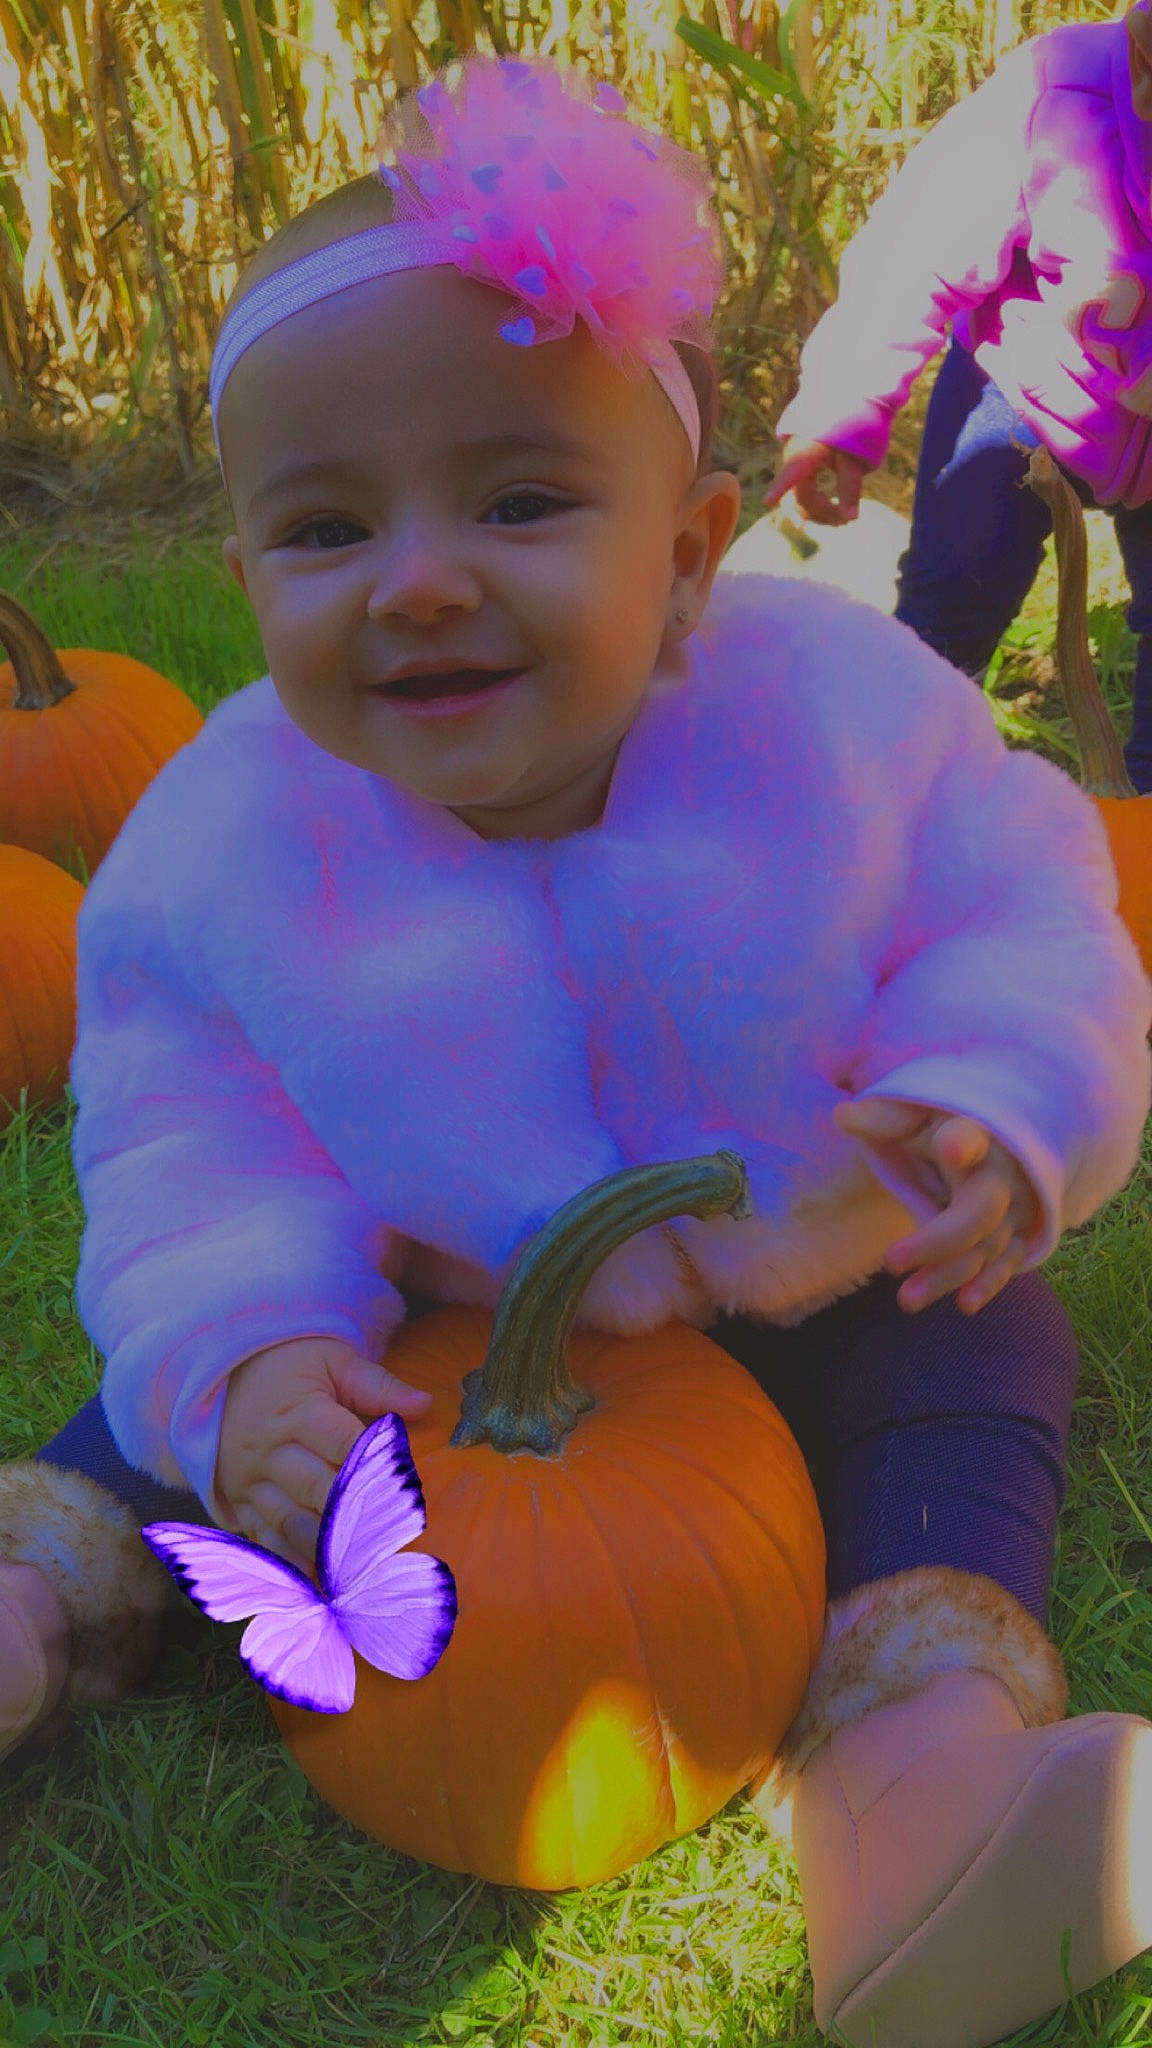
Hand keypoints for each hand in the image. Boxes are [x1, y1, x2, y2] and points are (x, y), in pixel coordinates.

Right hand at [215, 1334, 431, 1572]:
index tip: (407, 1498)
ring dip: (322, 1549)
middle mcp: (273, 1450)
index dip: (375, 1472)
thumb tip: (424, 1404)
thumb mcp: (331, 1360)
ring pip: (289, 1521)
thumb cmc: (287, 1365)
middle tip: (388, 1549)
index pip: (345, 1446)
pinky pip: (261, 1536)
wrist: (217, 1372)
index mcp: (301, 1411)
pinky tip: (313, 1583)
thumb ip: (377, 1386)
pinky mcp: (238, 1500)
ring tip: (356, 1576)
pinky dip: (286, 1562)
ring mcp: (251, 1479)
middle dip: (353, 1519)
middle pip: (317, 1490)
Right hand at [763, 438, 867, 523]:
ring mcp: (791, 466)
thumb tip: (852, 519)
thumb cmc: (848, 433)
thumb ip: (850, 489)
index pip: (792, 473)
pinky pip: (798, 495)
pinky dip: (812, 507)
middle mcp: (792, 460)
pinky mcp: (796, 470)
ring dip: (816, 514)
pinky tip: (824, 521)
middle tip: (845, 522)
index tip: (768, 500)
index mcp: (805, 452)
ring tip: (839, 523)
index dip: (780, 486)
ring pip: (796, 500)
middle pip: (799, 497)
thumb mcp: (852, 460)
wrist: (841, 413)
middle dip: (821, 513)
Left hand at [836, 1099, 1041, 1314]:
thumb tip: (841, 1116)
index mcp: (976, 1135)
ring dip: (948, 1275)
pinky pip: (1007, 1263)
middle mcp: (1002, 1175)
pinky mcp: (1019, 1233)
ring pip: (985, 1248)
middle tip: (890, 1261)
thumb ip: (884, 1118)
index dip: (962, 1143)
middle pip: (977, 1214)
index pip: (970, 1137)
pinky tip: (964, 1304)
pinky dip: (989, 1284)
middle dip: (937, 1242)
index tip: (950, 1148)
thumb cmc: (944, 1127)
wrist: (1001, 1142)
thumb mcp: (916, 1116)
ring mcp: (1015, 1208)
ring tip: (906, 1299)